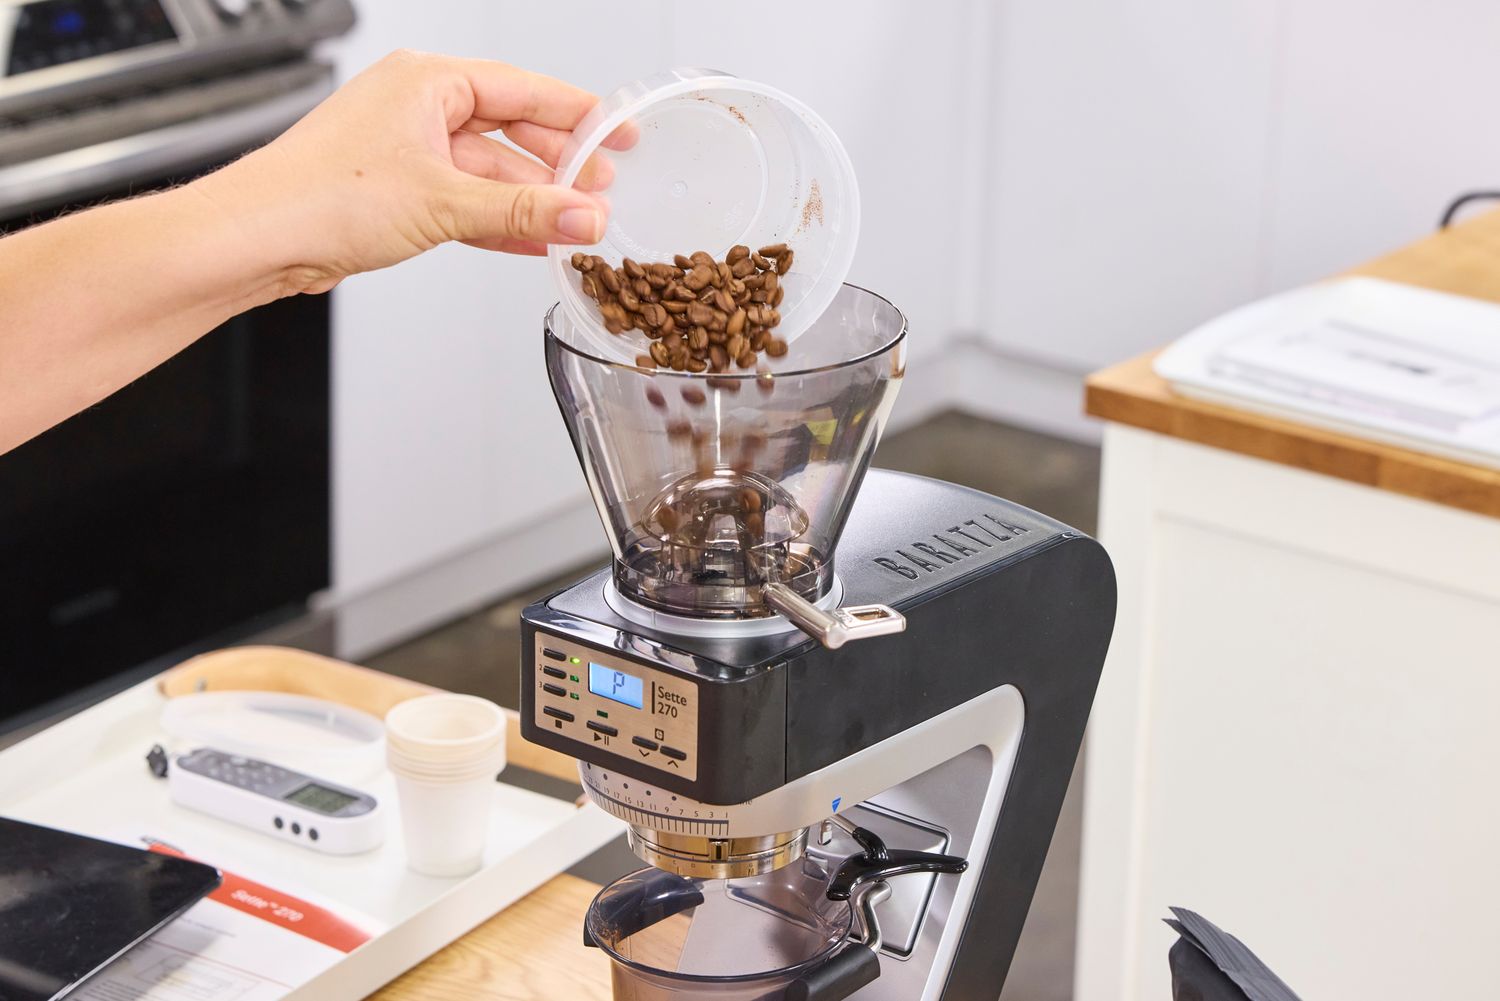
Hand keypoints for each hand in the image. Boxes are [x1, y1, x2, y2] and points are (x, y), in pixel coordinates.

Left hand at [193, 49, 631, 295]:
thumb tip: (585, 215)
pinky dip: (497, 223)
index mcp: (426, 81)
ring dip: (529, 202)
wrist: (254, 239)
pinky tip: (530, 243)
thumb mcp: (443, 202)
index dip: (579, 115)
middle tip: (601, 190)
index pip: (523, 89)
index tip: (618, 134)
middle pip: (509, 131)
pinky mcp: (395, 193)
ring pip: (487, 173)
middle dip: (558, 166)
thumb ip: (523, 212)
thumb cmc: (318, 196)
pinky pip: (463, 202)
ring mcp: (404, 150)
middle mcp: (415, 107)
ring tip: (574, 224)